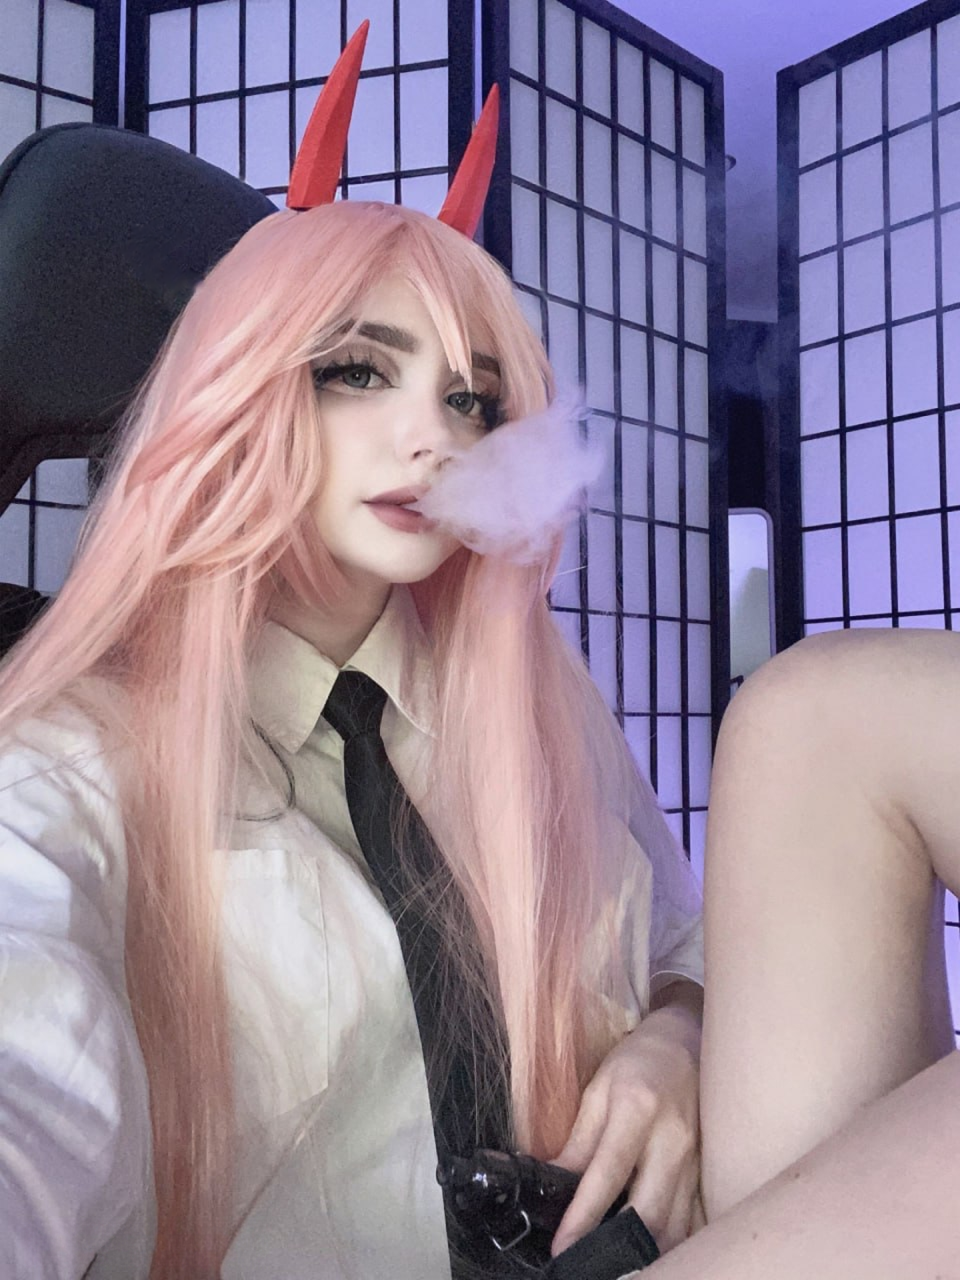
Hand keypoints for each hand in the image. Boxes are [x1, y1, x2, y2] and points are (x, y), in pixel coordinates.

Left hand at [550, 983, 701, 1255]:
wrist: (685, 1043)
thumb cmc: (636, 1064)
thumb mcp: (598, 1090)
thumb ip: (578, 1140)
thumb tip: (552, 1181)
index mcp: (638, 1111)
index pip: (607, 1174)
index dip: (583, 1216)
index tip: (562, 1247)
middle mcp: (671, 1140)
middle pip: (649, 1211)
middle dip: (619, 1247)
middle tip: (587, 1262)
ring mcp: (694, 1160)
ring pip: (674, 1225)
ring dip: (645, 1251)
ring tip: (614, 1261)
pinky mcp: (704, 1172)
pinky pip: (690, 1220)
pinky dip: (669, 1241)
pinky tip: (647, 1250)